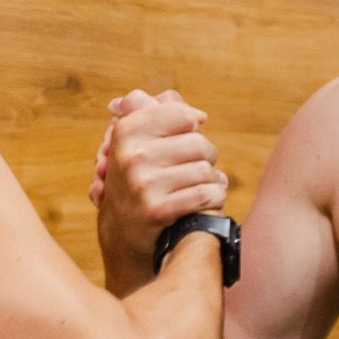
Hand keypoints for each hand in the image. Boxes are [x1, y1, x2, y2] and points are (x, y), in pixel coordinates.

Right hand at [92, 88, 228, 287]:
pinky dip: (214, 197)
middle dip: (205, 155)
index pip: (183, 114)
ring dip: (211, 179)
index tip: (185, 138)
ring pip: (205, 170)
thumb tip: (199, 115)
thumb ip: (161, 111)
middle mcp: (131, 155)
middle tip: (196, 166)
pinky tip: (206, 200)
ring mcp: (142, 183)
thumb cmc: (142, 174)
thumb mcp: (139, 138)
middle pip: (199, 142)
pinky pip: (205, 194)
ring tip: (201, 184)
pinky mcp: (156, 210)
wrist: (125, 228)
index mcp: (127, 131)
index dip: (192, 127)